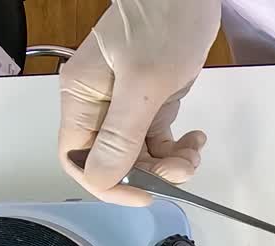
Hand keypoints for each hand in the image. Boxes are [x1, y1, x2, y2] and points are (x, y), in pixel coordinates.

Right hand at [58, 0, 220, 205]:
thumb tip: (101, 180)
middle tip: (182, 168)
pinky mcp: (149, 100)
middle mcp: (98, 105)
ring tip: (193, 151)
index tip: (143, 194)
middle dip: (148, 174)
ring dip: (168, 164)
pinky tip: (195, 140)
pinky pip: (156, 139)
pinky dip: (176, 148)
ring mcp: (124, 103)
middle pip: (112, 162)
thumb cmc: (162, 22)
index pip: (79, 160)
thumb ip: (121, 136)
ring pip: (138, 155)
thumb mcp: (144, 83)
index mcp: (81, 99)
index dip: (108, 184)